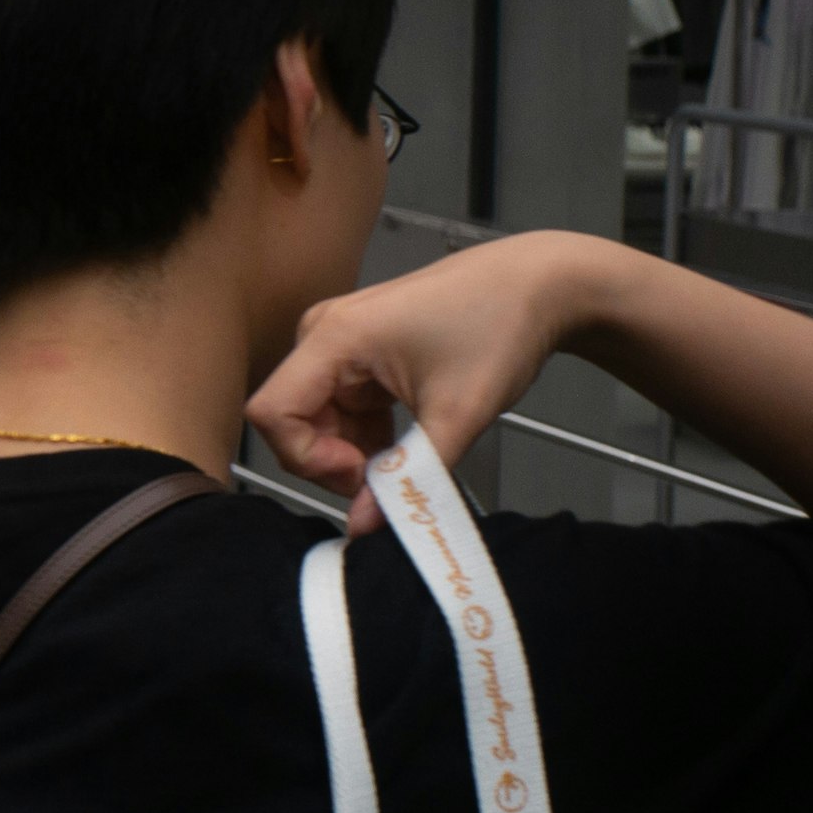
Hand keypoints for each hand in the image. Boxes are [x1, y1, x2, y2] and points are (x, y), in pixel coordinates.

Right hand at [245, 233, 618, 529]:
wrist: (540, 283)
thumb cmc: (499, 334)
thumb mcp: (459, 415)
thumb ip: (409, 476)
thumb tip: (363, 530)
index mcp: (334, 337)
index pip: (272, 412)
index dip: (306, 457)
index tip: (362, 473)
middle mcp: (322, 332)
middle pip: (290, 417)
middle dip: (329, 460)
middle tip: (387, 479)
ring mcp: (338, 336)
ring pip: (314, 414)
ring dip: (349, 449)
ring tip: (404, 460)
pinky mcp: (358, 345)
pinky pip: (337, 401)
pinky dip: (362, 432)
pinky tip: (402, 441)